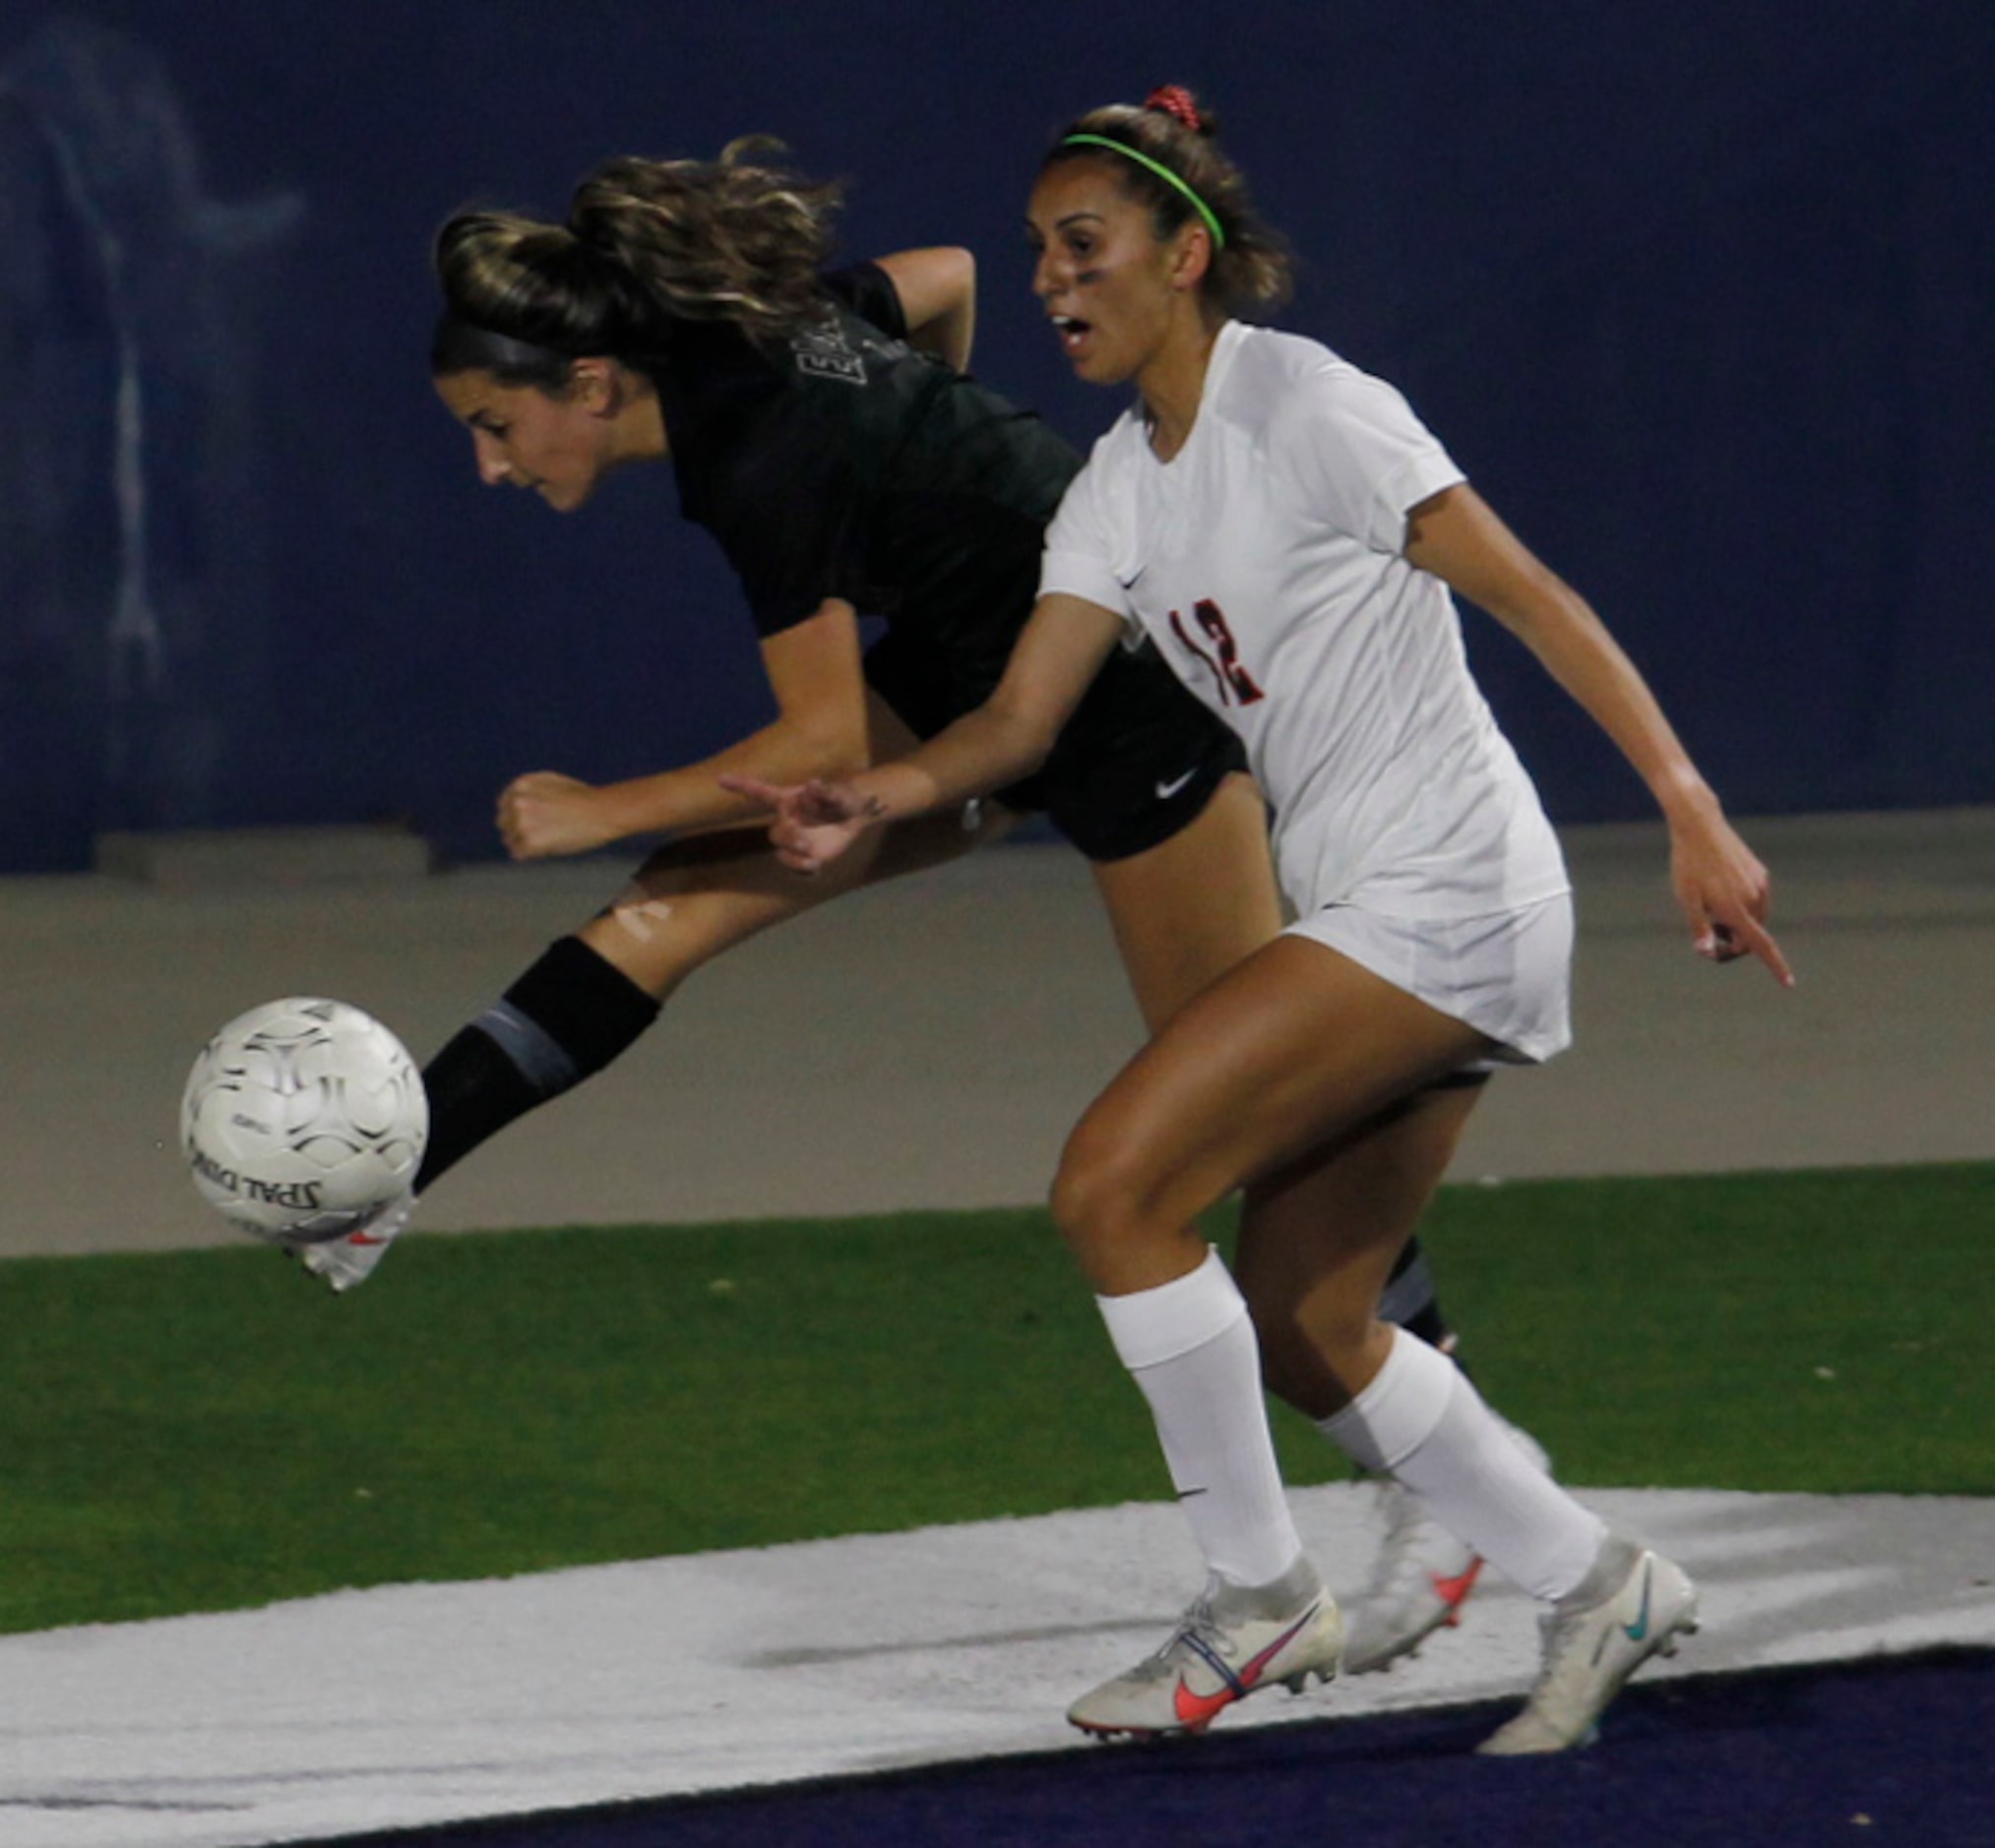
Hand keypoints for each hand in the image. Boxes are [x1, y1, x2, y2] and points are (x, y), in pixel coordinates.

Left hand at [497, 771, 618, 859]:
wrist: (602, 811)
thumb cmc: (584, 797)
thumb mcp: (553, 782)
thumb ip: (531, 790)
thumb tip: (515, 802)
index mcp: (521, 784)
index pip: (504, 805)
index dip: (518, 816)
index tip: (535, 822)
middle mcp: (516, 801)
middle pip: (503, 823)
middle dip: (518, 830)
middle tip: (542, 834)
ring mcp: (522, 821)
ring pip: (510, 840)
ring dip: (525, 843)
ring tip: (549, 840)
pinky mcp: (530, 841)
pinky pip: (518, 853)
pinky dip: (530, 854)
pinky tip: (547, 847)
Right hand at [719, 773, 883, 873]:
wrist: (856, 817)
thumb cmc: (844, 799)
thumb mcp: (840, 793)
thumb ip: (827, 791)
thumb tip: (813, 784)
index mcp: (789, 801)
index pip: (760, 792)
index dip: (741, 785)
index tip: (720, 779)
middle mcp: (788, 820)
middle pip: (775, 833)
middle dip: (787, 838)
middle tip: (805, 842)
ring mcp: (796, 840)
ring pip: (782, 851)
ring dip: (792, 857)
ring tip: (811, 857)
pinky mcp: (808, 856)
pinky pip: (798, 868)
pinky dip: (803, 870)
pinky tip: (816, 867)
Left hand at [1667, 805, 1794, 987]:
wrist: (1700, 827)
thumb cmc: (1688, 865)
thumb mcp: (1686, 899)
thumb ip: (1699, 928)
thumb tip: (1707, 952)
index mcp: (1735, 909)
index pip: (1760, 945)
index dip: (1775, 966)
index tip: (1789, 984)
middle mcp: (1754, 899)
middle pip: (1751, 936)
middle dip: (1732, 942)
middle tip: (1706, 934)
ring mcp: (1760, 885)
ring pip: (1754, 919)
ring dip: (1736, 923)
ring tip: (1710, 906)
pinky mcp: (1760, 874)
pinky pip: (1755, 900)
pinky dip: (1742, 906)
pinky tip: (1720, 889)